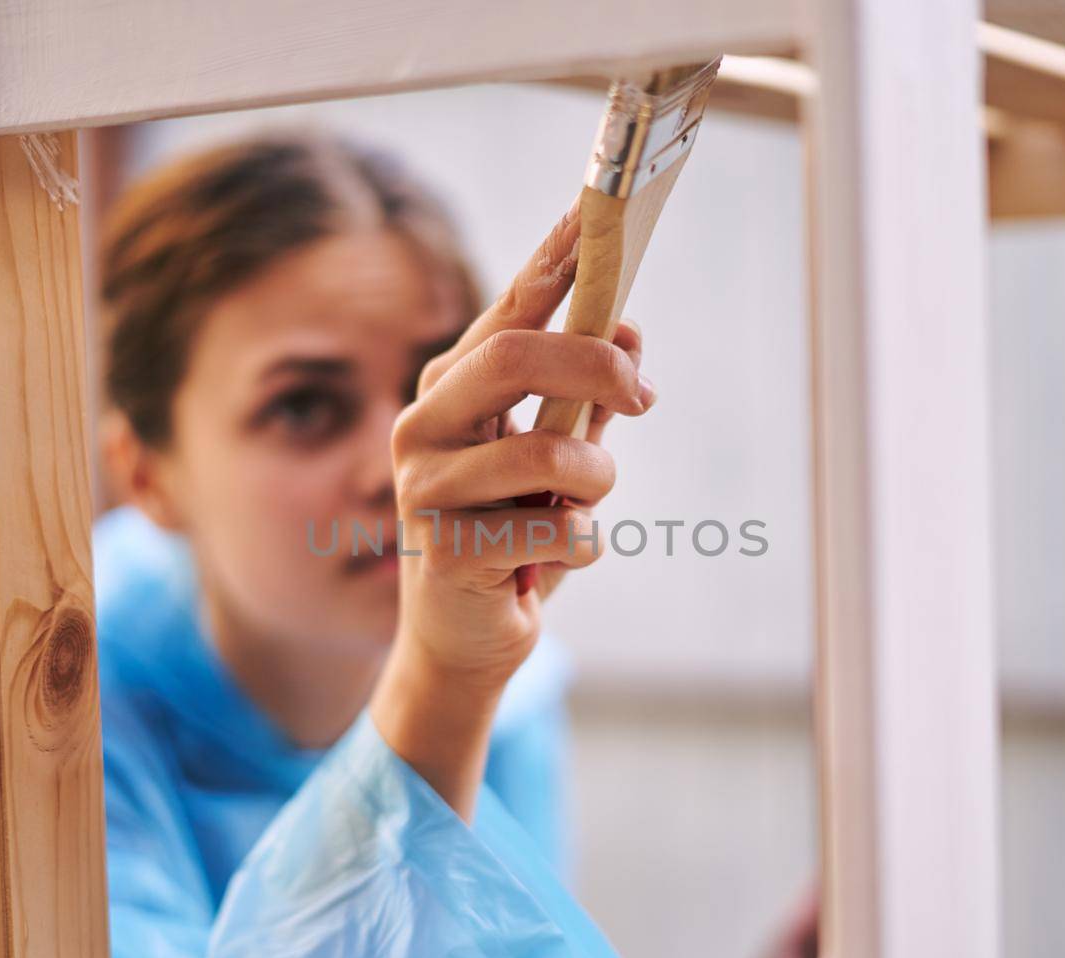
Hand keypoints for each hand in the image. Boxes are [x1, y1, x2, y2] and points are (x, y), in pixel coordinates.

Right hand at [371, 201, 654, 815]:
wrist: (464, 639)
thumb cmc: (513, 533)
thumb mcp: (557, 456)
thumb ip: (586, 397)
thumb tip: (631, 332)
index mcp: (449, 390)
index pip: (507, 309)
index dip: (553, 259)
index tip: (596, 211)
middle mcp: (423, 426)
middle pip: (516, 358)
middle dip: (596, 367)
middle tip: (640, 394)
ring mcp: (426, 489)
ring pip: (548, 454)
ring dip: (595, 482)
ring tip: (583, 507)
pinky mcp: (446, 551)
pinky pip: (557, 529)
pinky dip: (582, 545)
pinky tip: (553, 561)